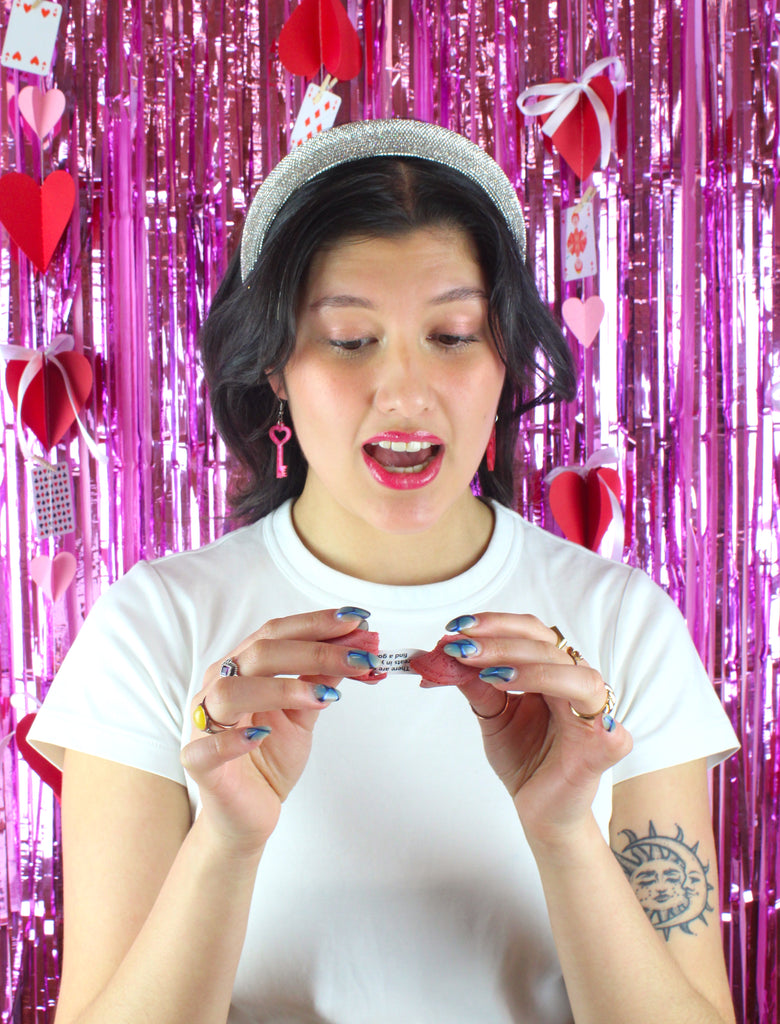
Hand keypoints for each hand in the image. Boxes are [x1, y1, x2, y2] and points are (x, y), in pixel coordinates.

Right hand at [181, 608, 377, 856]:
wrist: (250, 813)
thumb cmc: (271, 755)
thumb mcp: (305, 712)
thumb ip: (322, 678)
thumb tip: (358, 644)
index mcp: (241, 668)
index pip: (275, 633)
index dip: (315, 624)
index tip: (357, 621)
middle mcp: (219, 686)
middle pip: (259, 654)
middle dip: (314, 651)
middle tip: (358, 657)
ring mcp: (204, 724)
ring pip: (230, 692)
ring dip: (281, 689)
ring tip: (323, 697)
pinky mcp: (199, 765)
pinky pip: (206, 748)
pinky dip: (232, 740)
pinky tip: (261, 736)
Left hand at [442, 614, 632, 844]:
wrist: (539, 810)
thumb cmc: (524, 759)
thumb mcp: (492, 716)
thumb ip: (475, 685)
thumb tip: (446, 654)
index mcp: (552, 670)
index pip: (530, 631)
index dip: (495, 624)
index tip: (456, 628)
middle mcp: (576, 683)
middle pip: (548, 647)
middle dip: (500, 644)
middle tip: (462, 650)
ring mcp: (594, 714)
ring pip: (577, 675)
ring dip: (533, 669)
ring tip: (492, 676)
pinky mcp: (605, 747)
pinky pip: (605, 725)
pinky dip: (581, 711)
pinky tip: (548, 706)